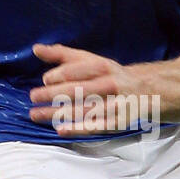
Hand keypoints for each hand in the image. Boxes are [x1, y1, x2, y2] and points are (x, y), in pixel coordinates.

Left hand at [29, 42, 143, 135]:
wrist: (145, 90)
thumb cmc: (110, 73)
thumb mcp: (90, 59)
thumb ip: (62, 54)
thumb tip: (36, 49)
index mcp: (103, 67)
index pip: (79, 70)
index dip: (60, 75)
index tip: (45, 80)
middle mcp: (110, 85)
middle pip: (79, 90)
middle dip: (54, 94)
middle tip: (34, 97)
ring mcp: (114, 105)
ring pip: (83, 110)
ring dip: (58, 113)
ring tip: (36, 114)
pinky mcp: (117, 122)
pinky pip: (95, 127)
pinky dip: (77, 129)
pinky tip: (60, 129)